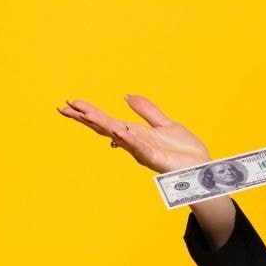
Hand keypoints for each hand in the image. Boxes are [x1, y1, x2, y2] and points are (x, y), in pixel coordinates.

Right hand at [57, 94, 211, 172]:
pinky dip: (128, 139)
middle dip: (85, 117)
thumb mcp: (164, 124)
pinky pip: (139, 148)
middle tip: (64, 107)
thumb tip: (126, 96)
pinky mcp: (155, 159)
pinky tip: (117, 130)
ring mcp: (142, 151)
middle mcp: (134, 142)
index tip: (71, 102)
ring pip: (117, 135)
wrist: (201, 168)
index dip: (89, 111)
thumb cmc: (184, 150)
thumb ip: (146, 111)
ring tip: (84, 114)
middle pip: (105, 127)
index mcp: (135, 133)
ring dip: (101, 124)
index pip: (107, 120)